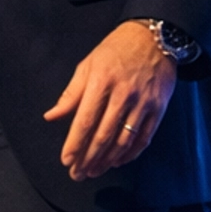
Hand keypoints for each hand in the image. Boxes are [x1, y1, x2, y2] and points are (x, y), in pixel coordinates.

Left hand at [44, 20, 177, 182]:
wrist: (153, 37)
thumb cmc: (115, 50)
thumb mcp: (88, 65)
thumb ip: (71, 94)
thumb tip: (51, 116)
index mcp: (100, 82)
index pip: (85, 120)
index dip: (75, 144)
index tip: (67, 160)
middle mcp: (123, 94)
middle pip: (103, 135)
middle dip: (88, 158)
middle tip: (78, 174)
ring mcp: (143, 102)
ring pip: (124, 140)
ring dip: (107, 160)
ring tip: (95, 171)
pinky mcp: (158, 108)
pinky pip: (144, 137)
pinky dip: (131, 153)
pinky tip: (118, 161)